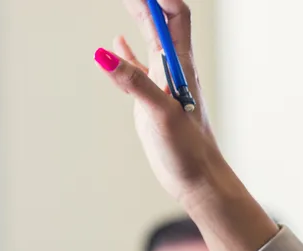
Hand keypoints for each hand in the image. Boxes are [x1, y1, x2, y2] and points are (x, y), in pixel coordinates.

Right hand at [97, 0, 222, 206]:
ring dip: (138, 19)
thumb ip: (134, 82)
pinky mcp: (153, 101)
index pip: (175, 17)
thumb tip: (104, 53)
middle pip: (162, 23)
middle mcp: (175, 70)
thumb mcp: (159, 114)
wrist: (198, 180)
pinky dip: (126, 52)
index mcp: (181, 67)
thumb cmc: (188, 151)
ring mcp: (164, 84)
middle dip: (146, 2)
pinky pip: (139, 68)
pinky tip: (115, 42)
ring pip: (150, 42)